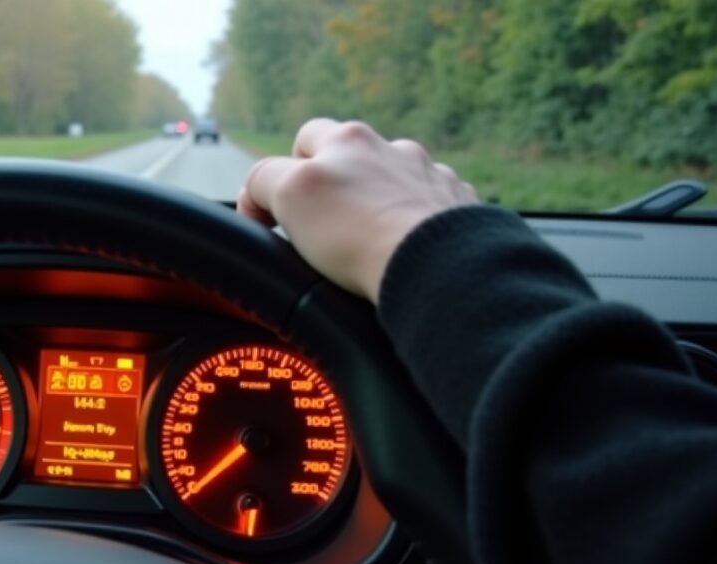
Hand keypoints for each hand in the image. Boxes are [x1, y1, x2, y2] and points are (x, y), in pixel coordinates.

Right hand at [237, 119, 477, 302]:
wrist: (435, 269)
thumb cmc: (358, 234)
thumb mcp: (288, 196)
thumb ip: (263, 181)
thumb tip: (256, 194)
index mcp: (347, 141)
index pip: (301, 145)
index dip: (282, 178)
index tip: (276, 217)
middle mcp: (393, 149)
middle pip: (352, 156)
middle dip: (336, 182)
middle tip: (325, 226)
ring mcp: (431, 177)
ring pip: (396, 180)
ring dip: (381, 201)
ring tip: (371, 242)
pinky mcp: (460, 208)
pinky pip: (433, 207)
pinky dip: (418, 224)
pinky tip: (409, 251)